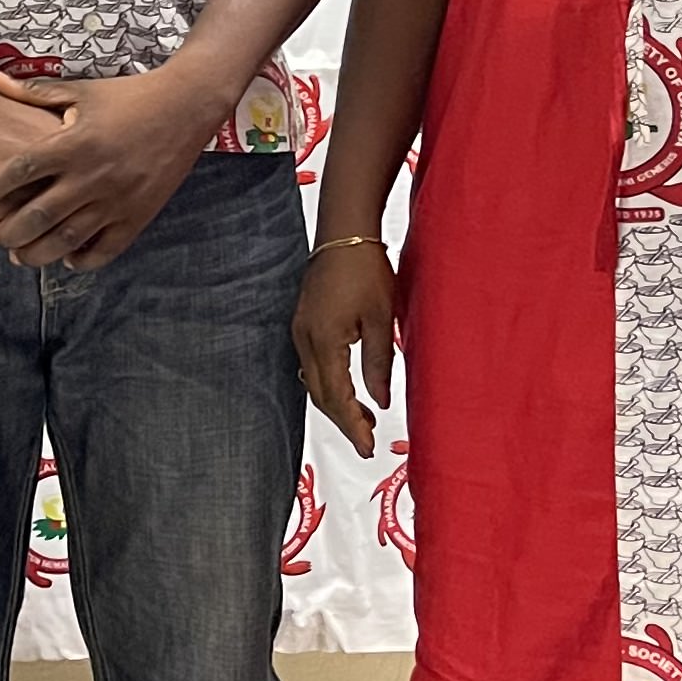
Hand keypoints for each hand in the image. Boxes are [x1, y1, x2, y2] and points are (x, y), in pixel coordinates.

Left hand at [0, 66, 225, 270]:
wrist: (186, 106)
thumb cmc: (129, 96)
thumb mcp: (81, 91)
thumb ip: (35, 92)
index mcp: (74, 143)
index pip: (22, 170)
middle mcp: (93, 176)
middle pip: (38, 215)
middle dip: (10, 231)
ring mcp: (117, 200)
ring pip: (68, 239)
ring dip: (38, 253)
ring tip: (20, 255)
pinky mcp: (139, 215)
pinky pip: (106, 249)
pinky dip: (83, 259)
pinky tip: (67, 257)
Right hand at [293, 240, 396, 455]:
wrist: (344, 233)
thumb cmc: (365, 269)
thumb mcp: (381, 319)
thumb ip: (378, 363)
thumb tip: (379, 400)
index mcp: (324, 340)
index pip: (336, 397)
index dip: (352, 425)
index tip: (368, 447)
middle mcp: (305, 339)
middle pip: (319, 395)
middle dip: (343, 420)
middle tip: (368, 440)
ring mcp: (300, 330)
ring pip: (313, 382)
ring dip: (336, 403)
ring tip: (364, 418)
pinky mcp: (304, 323)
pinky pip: (312, 365)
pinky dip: (329, 383)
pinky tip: (348, 387)